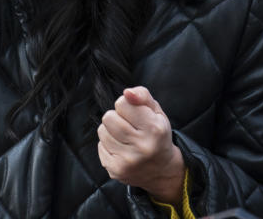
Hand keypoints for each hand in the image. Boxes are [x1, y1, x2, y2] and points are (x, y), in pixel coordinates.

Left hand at [97, 86, 185, 204]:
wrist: (162, 171)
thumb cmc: (158, 136)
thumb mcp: (157, 112)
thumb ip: (142, 95)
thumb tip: (127, 93)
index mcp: (154, 128)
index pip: (122, 103)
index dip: (126, 106)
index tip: (135, 115)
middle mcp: (141, 146)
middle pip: (108, 117)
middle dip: (116, 118)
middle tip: (129, 126)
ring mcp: (128, 161)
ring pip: (102, 131)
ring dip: (111, 132)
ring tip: (125, 138)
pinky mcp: (116, 170)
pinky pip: (100, 146)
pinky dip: (108, 145)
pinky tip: (122, 149)